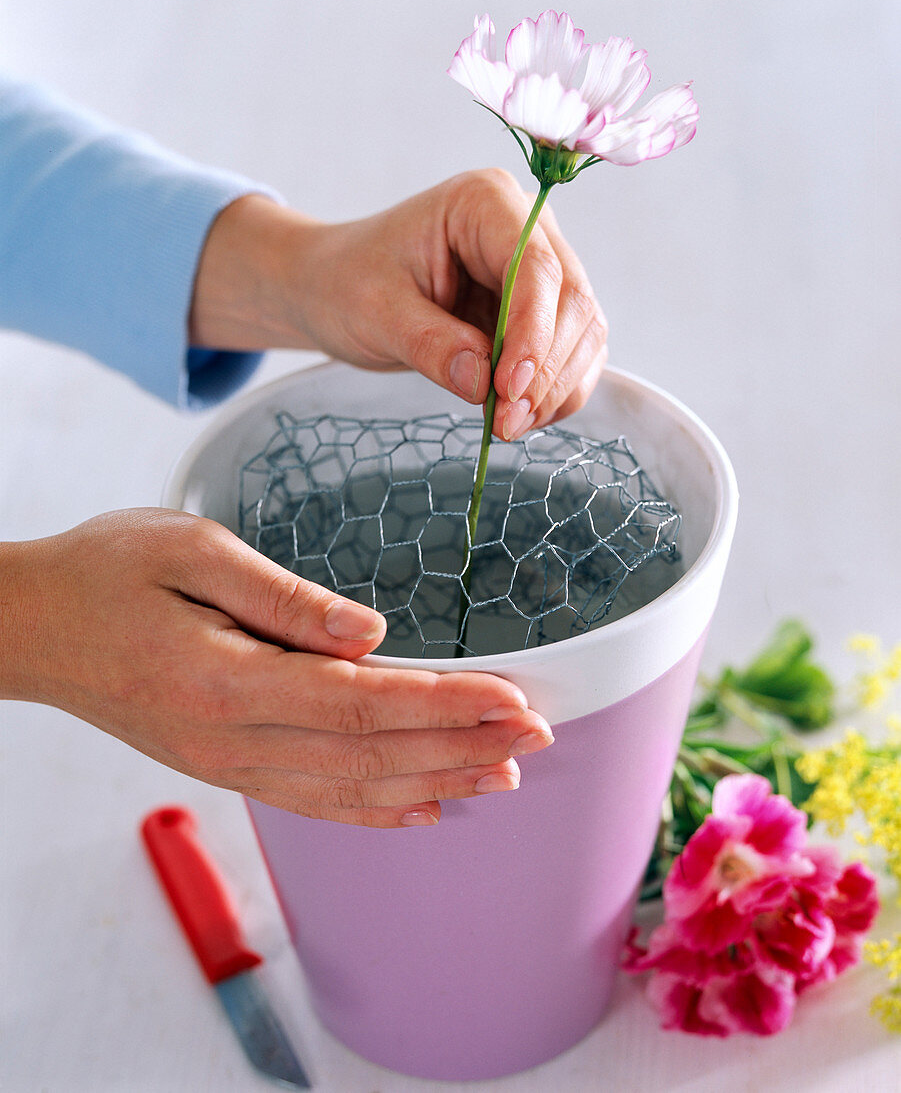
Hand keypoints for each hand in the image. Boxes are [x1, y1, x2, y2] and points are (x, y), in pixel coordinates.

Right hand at [0, 510, 552, 826]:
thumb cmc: (107, 573)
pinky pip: (312, 801)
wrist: (33, 628)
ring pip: (352, 788)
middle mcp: (232, 739)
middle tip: (539, 734)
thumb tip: (371, 632)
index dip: (446, 704)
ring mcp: (227, 763)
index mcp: (227, 679)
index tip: (515, 699)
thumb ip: (283, 597)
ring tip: (505, 772)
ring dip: (435, 780)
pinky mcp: (224, 765)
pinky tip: (423, 807)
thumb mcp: (189, 549)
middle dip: (462, 744)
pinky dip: (376, 809)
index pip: (363, 702)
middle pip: (372, 754)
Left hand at [189, 171, 607, 440]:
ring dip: (555, 389)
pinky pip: (570, 356)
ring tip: (507, 426)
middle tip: (506, 424)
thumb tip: (484, 384)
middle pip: (571, 302)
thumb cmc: (348, 283)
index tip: (510, 389)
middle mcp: (526, 228)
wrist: (335, 288)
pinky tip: (518, 417)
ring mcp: (540, 271)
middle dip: (546, 371)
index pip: (536, 266)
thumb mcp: (375, 313)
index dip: (533, 332)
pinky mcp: (540, 313)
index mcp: (484, 203)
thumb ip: (431, 345)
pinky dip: (554, 393)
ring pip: (582, 333)